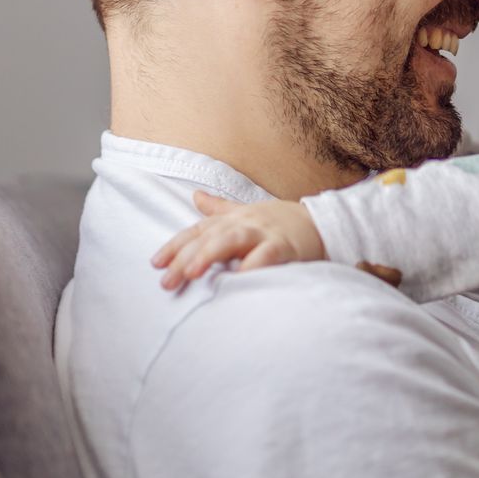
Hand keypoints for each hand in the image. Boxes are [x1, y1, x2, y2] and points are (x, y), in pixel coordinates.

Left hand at [150, 190, 326, 290]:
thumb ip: (219, 208)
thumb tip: (194, 196)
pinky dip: (253, 265)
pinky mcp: (285, 246)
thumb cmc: (280, 222)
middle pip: (209, 237)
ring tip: (193, 273)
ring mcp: (265, 233)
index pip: (197, 231)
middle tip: (166, 282)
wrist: (322, 222)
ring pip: (233, 240)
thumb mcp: (247, 212)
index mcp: (233, 219)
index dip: (175, 246)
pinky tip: (239, 278)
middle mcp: (245, 223)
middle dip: (186, 258)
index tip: (156, 264)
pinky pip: (267, 255)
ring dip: (211, 254)